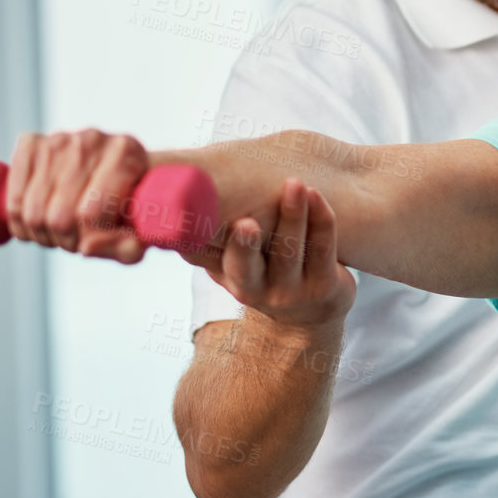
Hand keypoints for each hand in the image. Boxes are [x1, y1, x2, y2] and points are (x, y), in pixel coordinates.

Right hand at [5, 129, 152, 262]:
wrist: (118, 168)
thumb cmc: (132, 203)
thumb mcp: (142, 231)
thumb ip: (126, 247)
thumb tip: (86, 248)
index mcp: (127, 154)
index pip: (90, 214)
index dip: (88, 239)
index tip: (94, 241)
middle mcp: (92, 140)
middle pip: (59, 216)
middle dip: (65, 240)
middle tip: (75, 239)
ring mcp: (59, 139)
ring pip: (32, 211)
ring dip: (41, 234)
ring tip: (59, 231)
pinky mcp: (31, 144)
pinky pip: (11, 198)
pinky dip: (19, 220)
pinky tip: (38, 219)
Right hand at [210, 178, 354, 328]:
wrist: (312, 313)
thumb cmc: (266, 273)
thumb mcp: (235, 264)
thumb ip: (210, 241)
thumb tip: (172, 203)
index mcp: (230, 278)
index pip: (211, 260)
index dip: (201, 245)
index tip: (195, 223)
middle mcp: (256, 290)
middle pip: (247, 266)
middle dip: (244, 245)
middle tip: (245, 222)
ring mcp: (292, 291)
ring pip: (289, 249)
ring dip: (292, 214)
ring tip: (294, 184)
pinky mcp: (324, 285)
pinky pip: (322, 248)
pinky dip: (321, 220)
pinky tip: (316, 196)